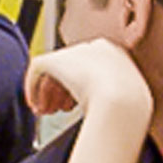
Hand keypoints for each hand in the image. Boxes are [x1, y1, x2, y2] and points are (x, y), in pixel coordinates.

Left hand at [24, 38, 150, 126]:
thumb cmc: (129, 113)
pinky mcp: (57, 58)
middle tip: (54, 110)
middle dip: (61, 90)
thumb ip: (111, 100)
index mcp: (118, 57)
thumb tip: (95, 110)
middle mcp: (99, 49)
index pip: (92, 69)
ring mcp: (78, 52)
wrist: (123, 105)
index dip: (79, 89)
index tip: (72, 107)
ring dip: (47, 92)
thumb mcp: (128, 104)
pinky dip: (32, 87)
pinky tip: (34, 104)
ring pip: (55, 69)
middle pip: (72, 68)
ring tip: (45, 111)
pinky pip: (38, 68)